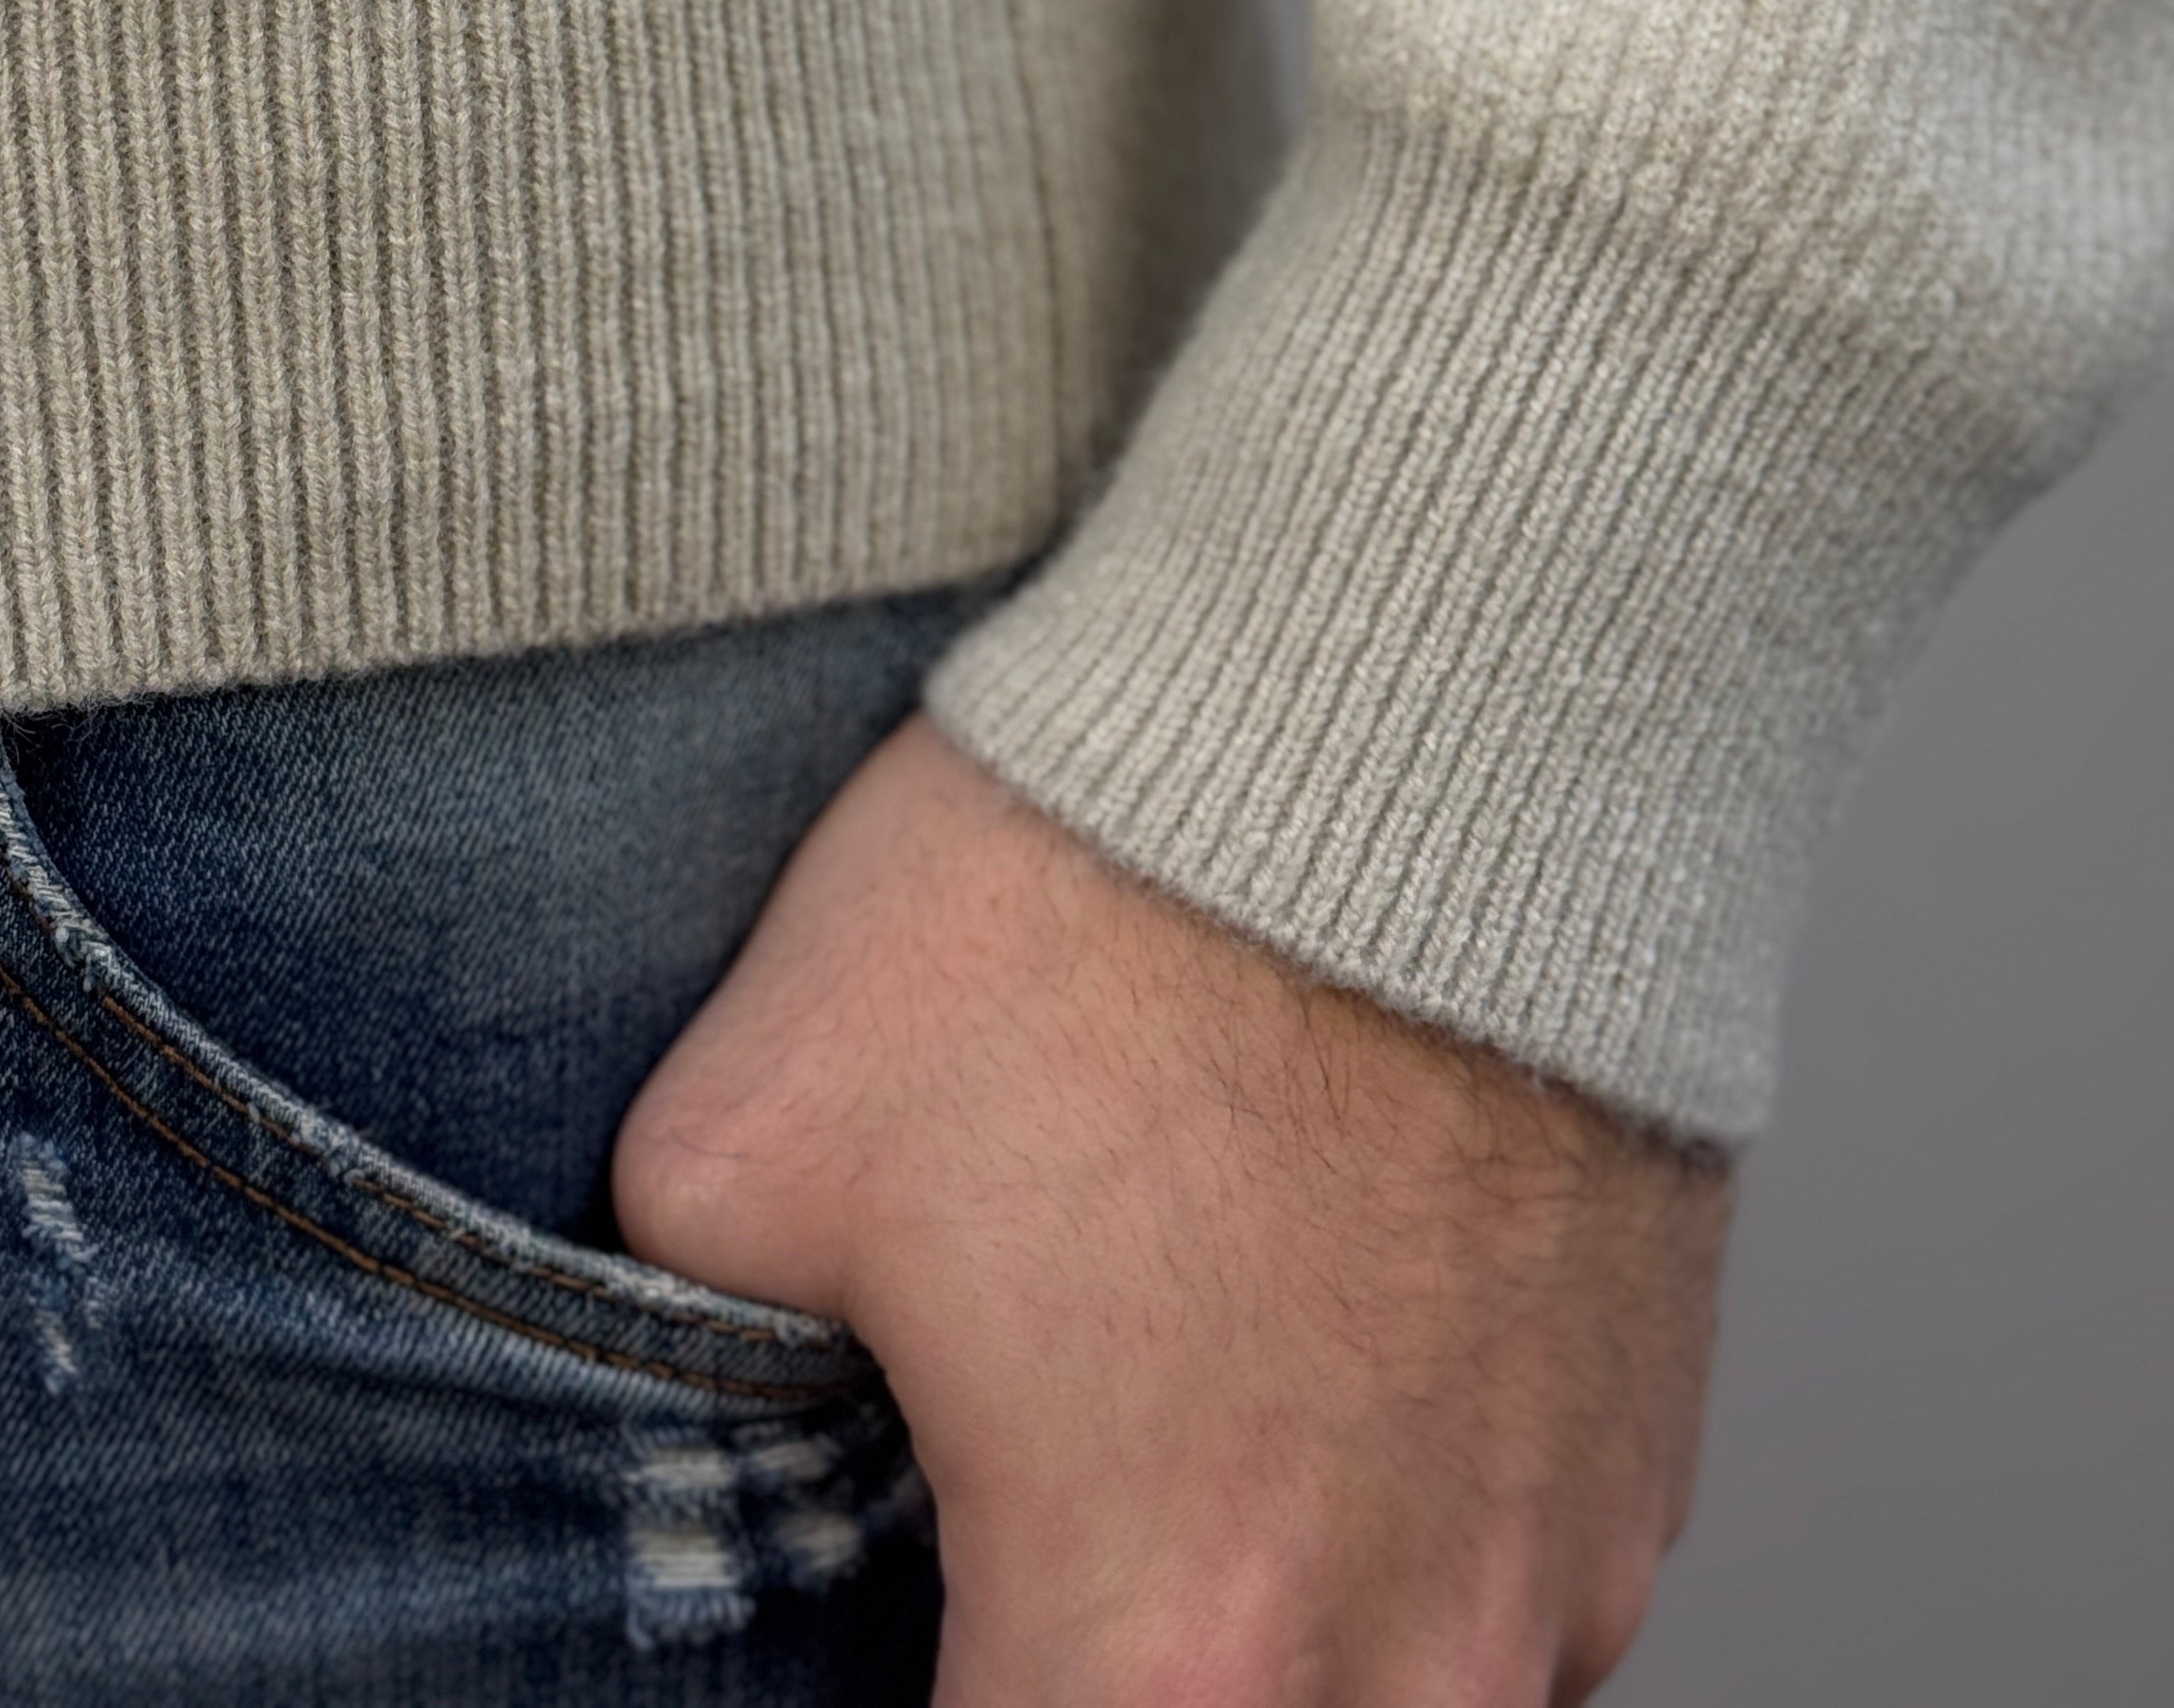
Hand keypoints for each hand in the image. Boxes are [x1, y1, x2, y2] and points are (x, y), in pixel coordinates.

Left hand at [613, 713, 1729, 1703]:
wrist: (1402, 724)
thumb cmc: (1073, 919)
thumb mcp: (736, 1135)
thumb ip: (687, 1351)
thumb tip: (692, 1385)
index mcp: (1156, 1646)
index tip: (900, 1643)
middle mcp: (1397, 1667)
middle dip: (1114, 1690)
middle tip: (1025, 1578)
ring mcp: (1554, 1566)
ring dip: (1278, 1664)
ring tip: (1175, 1502)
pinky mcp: (1647, 1448)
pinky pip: (1521, 1611)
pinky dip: (1412, 1569)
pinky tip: (1314, 1408)